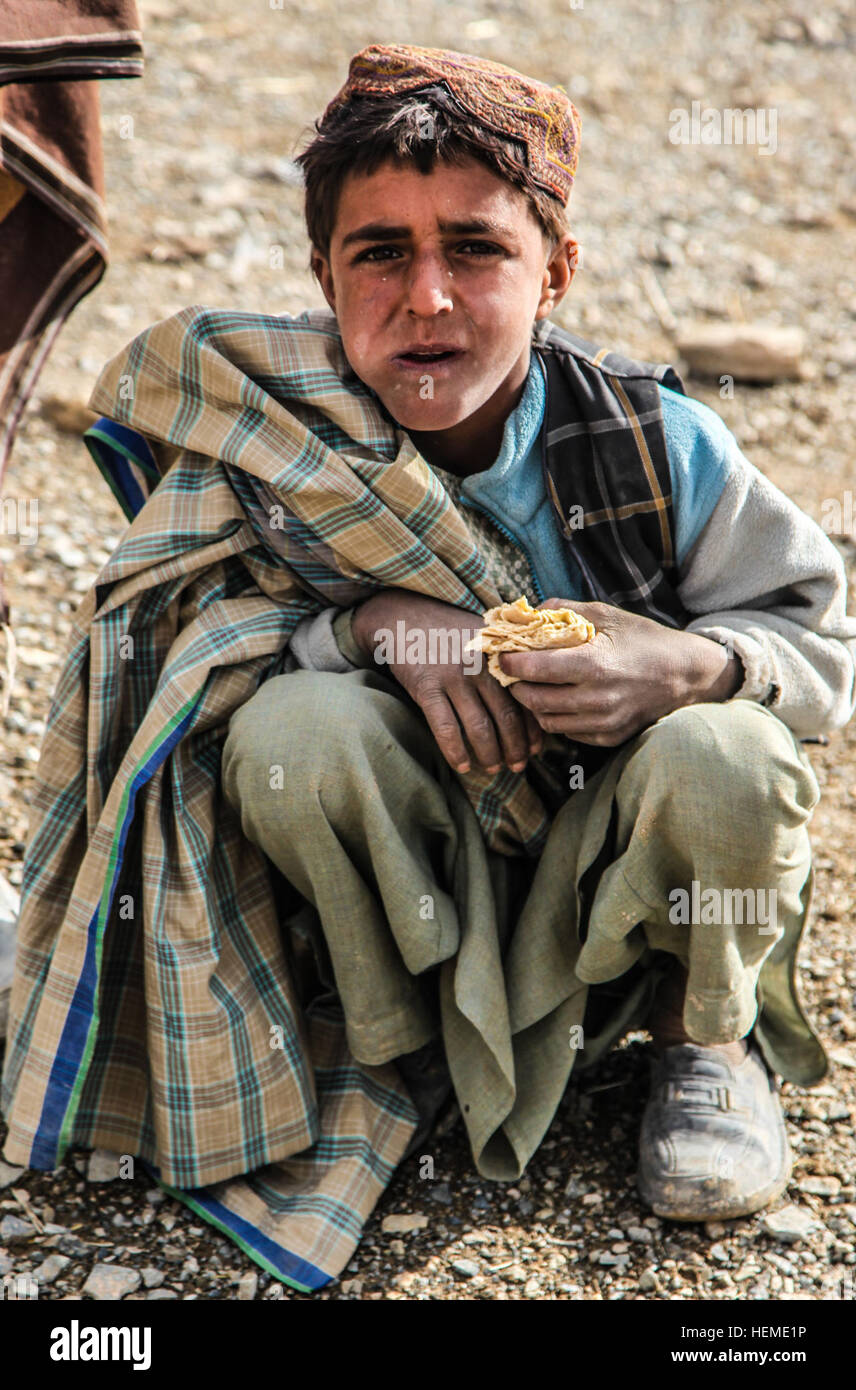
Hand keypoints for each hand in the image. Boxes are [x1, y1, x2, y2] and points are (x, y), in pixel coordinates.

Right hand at [351, 588, 543, 774]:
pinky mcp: (426, 686)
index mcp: (497, 654)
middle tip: (518, 767)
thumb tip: (528, 695)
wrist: (402, 615)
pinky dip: (455, 750)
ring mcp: (453, 676)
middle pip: (505, 716)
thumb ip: (503, 660)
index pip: (523, 697)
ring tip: (492, 769)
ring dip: (488, 754)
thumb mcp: (481, 636)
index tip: (536, 749)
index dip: (532, 728)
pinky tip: (461, 765)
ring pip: (479, 726)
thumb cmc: (446, 630)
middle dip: (514, 747)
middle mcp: (480, 666)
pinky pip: (445, 726)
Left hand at [499, 599, 743, 745]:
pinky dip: (556, 718)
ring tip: (533, 686)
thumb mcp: (607, 615)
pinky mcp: (608, 736)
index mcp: (593, 665)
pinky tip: (559, 700)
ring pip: (547, 721)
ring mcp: (603, 722)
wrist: (684, 674)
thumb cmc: (644, 640)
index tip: (501, 654)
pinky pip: (568, 733)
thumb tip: (528, 609)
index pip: (534, 669)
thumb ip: (565, 609)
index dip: (511, 662)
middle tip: (512, 672)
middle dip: (516, 685)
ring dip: (533, 704)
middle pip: (534, 700)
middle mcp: (596, 699)